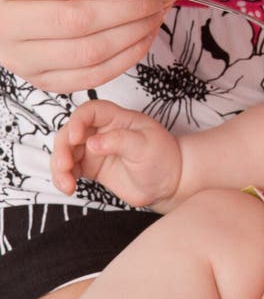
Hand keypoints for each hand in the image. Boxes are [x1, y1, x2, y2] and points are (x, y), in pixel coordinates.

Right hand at [0, 0, 182, 91]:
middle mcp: (3, 23)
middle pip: (78, 20)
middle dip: (133, 6)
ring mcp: (20, 58)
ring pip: (88, 53)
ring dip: (136, 31)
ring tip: (160, 9)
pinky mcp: (41, 80)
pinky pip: (93, 77)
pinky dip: (128, 56)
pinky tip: (146, 32)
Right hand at [51, 98, 181, 206]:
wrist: (168, 181)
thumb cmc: (162, 156)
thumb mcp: (145, 146)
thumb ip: (119, 141)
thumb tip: (92, 143)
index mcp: (117, 118)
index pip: (90, 111)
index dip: (77, 121)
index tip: (75, 137)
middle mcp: (102, 130)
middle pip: (71, 131)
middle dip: (62, 147)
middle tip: (65, 166)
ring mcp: (94, 149)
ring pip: (66, 151)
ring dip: (59, 165)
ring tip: (66, 184)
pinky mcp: (91, 167)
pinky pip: (69, 169)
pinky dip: (63, 177)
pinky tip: (68, 188)